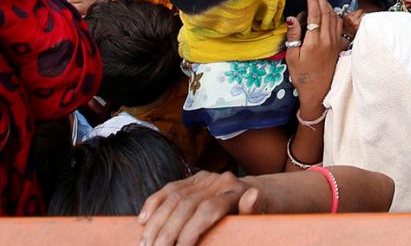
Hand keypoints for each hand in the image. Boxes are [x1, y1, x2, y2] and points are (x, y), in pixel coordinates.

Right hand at [138, 170, 264, 245]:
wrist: (258, 193)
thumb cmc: (257, 212)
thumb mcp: (261, 213)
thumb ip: (253, 207)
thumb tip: (252, 196)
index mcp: (235, 192)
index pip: (207, 210)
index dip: (190, 232)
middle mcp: (218, 181)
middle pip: (185, 205)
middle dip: (166, 232)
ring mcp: (205, 178)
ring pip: (172, 197)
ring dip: (155, 222)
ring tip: (144, 244)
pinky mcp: (194, 178)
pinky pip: (168, 189)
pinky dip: (153, 204)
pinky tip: (143, 221)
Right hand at [285, 0, 345, 110]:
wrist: (318, 92)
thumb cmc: (302, 75)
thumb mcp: (292, 57)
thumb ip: (293, 36)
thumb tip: (291, 17)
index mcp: (314, 41)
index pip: (315, 15)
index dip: (313, 0)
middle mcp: (328, 39)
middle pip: (327, 13)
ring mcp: (336, 42)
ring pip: (335, 18)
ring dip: (328, 5)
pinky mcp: (340, 46)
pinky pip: (340, 26)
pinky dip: (335, 15)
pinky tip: (330, 12)